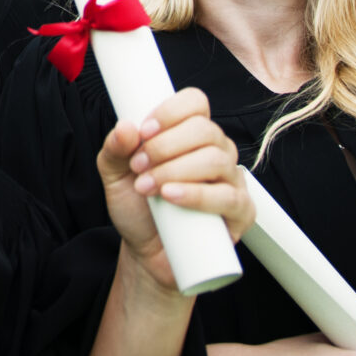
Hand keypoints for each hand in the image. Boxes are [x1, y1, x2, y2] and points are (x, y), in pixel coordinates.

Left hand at [95, 87, 253, 290]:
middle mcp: (217, 152)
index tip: (144, 131)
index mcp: (191, 134)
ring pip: (216, 160)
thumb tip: (126, 127)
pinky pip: (230, 198)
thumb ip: (114, 148)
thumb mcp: (115, 175)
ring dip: (175, 171)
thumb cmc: (138, 208)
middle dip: (165, 146)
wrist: (147, 253)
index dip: (171, 111)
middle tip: (139, 166)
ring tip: (148, 187)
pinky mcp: (241, 212)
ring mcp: (232, 181)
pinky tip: (172, 197)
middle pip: (205, 130)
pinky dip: (197, 196)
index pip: (195, 103)